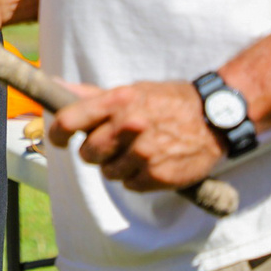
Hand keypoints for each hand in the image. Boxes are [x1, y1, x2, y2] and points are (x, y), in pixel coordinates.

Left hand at [49, 80, 225, 191]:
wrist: (214, 119)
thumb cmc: (167, 101)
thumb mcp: (132, 90)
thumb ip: (92, 95)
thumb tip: (55, 86)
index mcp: (118, 101)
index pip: (70, 120)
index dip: (57, 133)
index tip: (58, 139)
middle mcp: (129, 126)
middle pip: (88, 153)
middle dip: (93, 152)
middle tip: (109, 145)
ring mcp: (144, 153)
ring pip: (108, 172)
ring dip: (116, 165)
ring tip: (136, 151)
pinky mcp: (159, 176)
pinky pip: (130, 184)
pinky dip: (135, 177)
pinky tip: (150, 162)